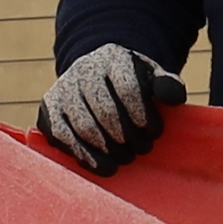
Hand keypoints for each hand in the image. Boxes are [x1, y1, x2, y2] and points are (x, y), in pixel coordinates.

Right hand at [39, 43, 175, 172]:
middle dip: (128, 137)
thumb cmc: (131, 83)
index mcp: (113, 57)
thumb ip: (168, 85)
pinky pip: (64, 138)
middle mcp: (83, 70)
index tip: (154, 132)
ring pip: (85, 127)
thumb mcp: (153, 77)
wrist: (95, 77)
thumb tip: (174, 98)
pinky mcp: (48, 110)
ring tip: (127, 157)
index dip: (144, 115)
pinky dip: (87, 157)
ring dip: (109, 150)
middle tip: (142, 149)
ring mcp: (62, 89)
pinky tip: (106, 166)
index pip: (129, 88)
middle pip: (106, 111)